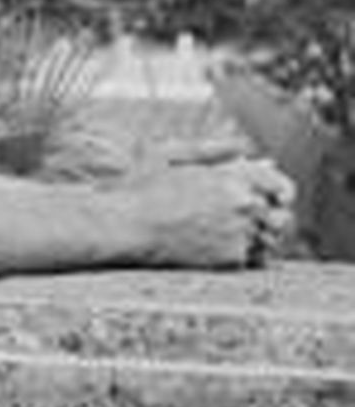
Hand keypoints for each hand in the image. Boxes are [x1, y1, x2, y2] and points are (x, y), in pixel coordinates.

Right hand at [127, 158, 295, 268]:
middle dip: (268, 217)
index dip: (279, 193)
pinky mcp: (231, 257)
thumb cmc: (142, 189)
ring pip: (269, 239)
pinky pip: (252, 257)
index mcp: (232, 177)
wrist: (126, 225)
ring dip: (257, 237)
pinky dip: (241, 254)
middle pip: (279, 216)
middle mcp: (243, 204)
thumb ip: (212, 150)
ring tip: (231, 235)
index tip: (274, 198)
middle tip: (250, 220)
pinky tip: (216, 247)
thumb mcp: (172, 156)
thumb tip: (242, 149)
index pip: (280, 186)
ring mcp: (239, 232)